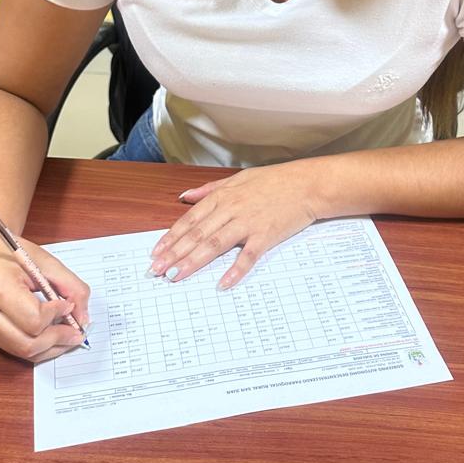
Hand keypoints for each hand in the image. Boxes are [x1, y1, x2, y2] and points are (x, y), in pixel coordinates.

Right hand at [0, 238, 90, 363]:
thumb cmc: (12, 254)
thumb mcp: (47, 262)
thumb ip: (72, 288)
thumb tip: (82, 319)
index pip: (34, 319)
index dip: (57, 315)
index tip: (67, 306)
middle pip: (27, 343)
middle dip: (57, 339)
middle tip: (76, 332)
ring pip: (22, 352)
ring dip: (50, 347)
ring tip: (66, 335)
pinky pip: (15, 350)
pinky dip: (38, 347)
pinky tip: (50, 336)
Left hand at [149, 164, 319, 287]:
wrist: (307, 184)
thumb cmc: (274, 181)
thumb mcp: (237, 179)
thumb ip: (209, 189)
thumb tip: (184, 196)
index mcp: (223, 197)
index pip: (190, 220)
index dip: (171, 237)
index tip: (156, 253)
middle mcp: (231, 210)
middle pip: (197, 235)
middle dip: (174, 254)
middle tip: (157, 271)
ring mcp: (248, 223)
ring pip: (215, 245)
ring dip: (194, 262)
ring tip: (176, 276)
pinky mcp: (266, 236)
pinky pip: (248, 256)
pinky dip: (235, 270)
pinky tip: (222, 283)